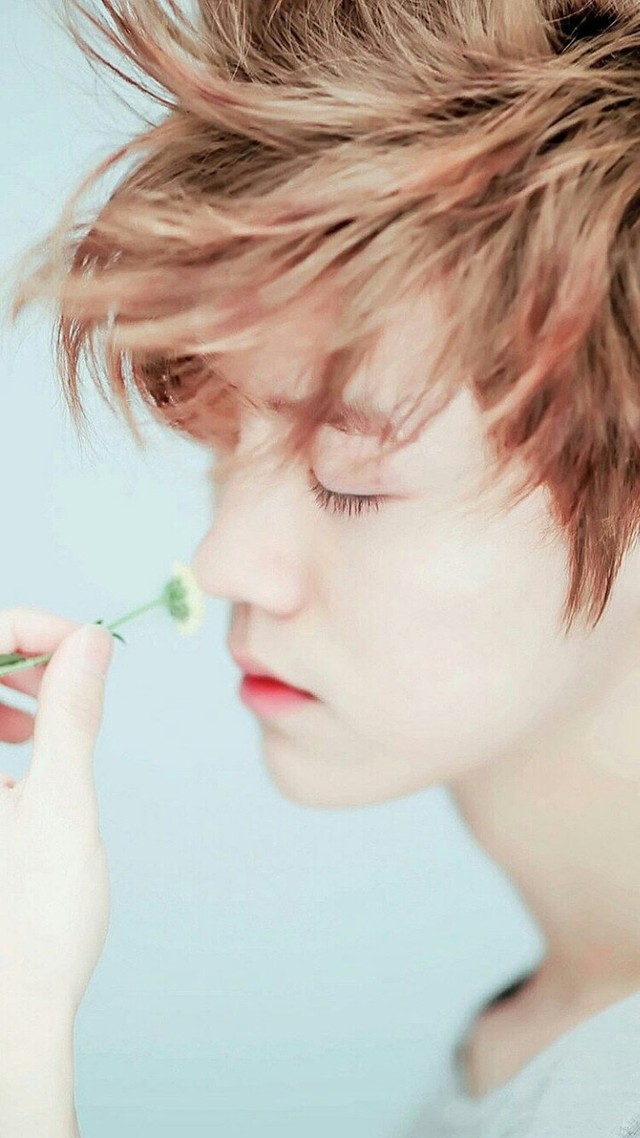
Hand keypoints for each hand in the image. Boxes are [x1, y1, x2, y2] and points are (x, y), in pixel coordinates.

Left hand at [0, 608, 113, 1024]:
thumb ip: (71, 710)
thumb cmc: (34, 920)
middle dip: (19, 654)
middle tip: (72, 674)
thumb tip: (88, 641)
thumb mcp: (63, 800)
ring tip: (46, 715)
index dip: (27, 627)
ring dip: (6, 687)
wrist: (10, 1006)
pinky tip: (27, 747)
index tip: (83, 644)